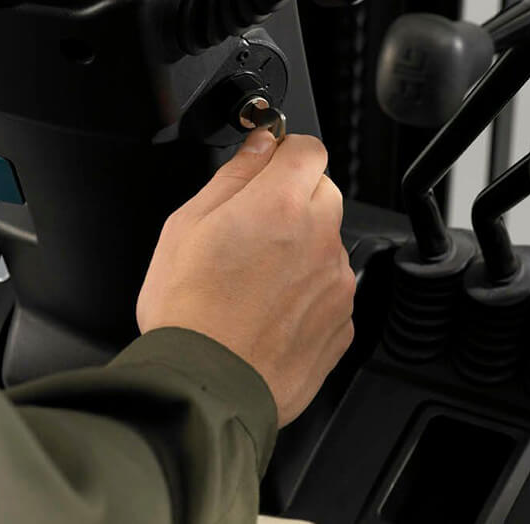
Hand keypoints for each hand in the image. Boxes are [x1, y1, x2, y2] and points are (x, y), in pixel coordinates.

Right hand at [136, 129, 355, 425]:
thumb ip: (233, 175)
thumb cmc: (187, 310)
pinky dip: (307, 292)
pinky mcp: (342, 322)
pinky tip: (267, 310)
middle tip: (249, 230)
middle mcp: (319, 238)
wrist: (205, 386)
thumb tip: (259, 144)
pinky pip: (330, 289)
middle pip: (322, 193)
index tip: (267, 167)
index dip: (285, 153)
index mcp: (280, 205)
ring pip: (327, 242)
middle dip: (292, 200)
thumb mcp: (186, 224)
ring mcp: (336, 283)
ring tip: (252, 281)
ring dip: (300, 248)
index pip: (308, 148)